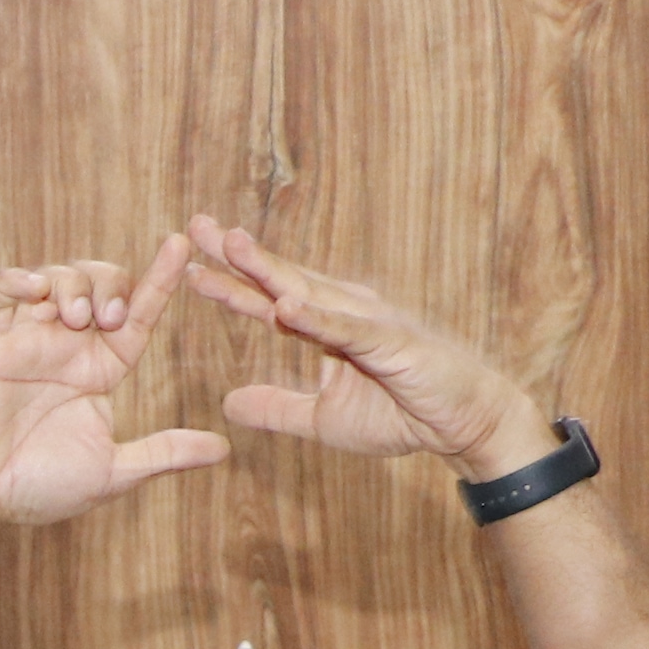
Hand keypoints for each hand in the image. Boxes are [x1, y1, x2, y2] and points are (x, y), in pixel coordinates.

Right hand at [0, 236, 231, 528]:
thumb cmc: (39, 489)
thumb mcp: (113, 472)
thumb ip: (164, 452)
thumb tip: (223, 449)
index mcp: (100, 369)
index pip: (139, 312)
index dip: (161, 277)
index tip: (182, 244)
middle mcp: (67, 348)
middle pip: (100, 280)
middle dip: (111, 283)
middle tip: (109, 318)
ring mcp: (26, 342)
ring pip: (56, 278)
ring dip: (73, 285)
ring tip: (76, 321)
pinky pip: (0, 293)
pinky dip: (18, 279)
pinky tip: (36, 290)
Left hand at [181, 218, 549, 473]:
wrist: (461, 423)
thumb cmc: (401, 414)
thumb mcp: (321, 419)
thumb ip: (276, 409)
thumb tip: (227, 403)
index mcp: (324, 327)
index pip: (266, 300)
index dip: (229, 282)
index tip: (188, 265)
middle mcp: (343, 313)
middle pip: (281, 279)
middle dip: (239, 254)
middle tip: (196, 224)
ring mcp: (367, 322)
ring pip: (309, 291)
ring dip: (270, 269)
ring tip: (232, 245)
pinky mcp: (391, 342)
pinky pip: (346, 330)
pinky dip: (316, 318)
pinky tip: (284, 306)